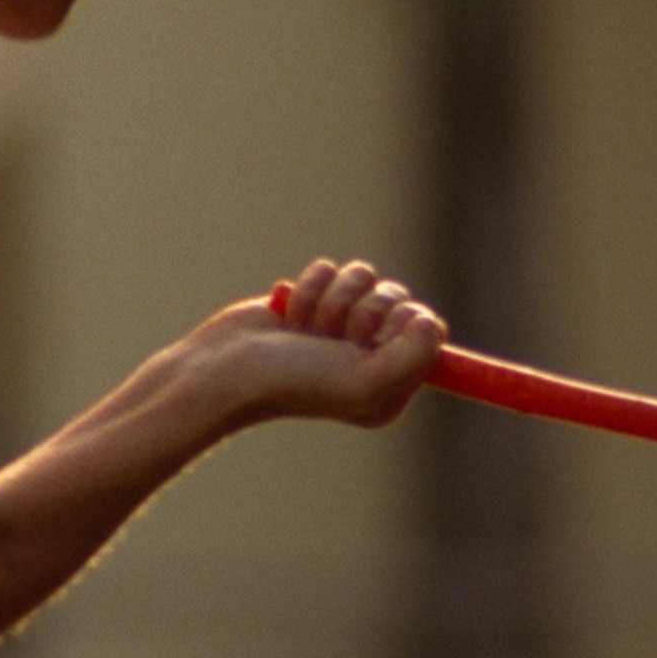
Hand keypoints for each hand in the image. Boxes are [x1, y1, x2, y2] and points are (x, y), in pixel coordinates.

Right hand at [219, 257, 445, 427]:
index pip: (429, 330)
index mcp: (393, 388)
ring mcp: (342, 329)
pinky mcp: (315, 304)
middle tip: (332, 337)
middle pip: (398, 298)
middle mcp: (372, 358)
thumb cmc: (292, 382)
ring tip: (307, 327)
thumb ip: (412, 358)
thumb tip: (432, 322)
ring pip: (365, 278)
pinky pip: (333, 270)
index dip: (401, 322)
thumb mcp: (363, 383)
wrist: (225, 369)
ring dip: (334, 297)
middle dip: (362, 309)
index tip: (369, 339)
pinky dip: (310, 286)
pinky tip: (290, 315)